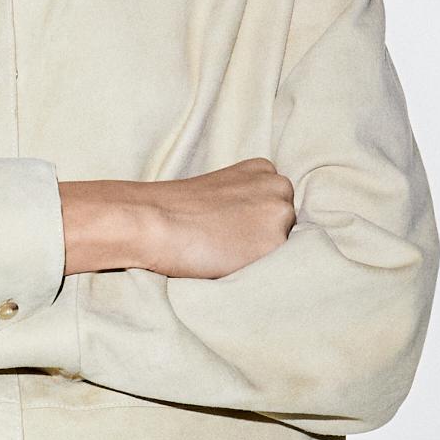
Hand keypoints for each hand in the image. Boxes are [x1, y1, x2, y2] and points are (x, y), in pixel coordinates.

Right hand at [61, 161, 296, 278]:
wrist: (154, 221)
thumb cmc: (176, 210)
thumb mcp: (219, 190)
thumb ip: (245, 199)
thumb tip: (256, 225)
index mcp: (264, 169)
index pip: (274, 205)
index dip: (251, 222)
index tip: (227, 227)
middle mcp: (280, 188)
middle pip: (285, 225)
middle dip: (262, 236)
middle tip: (224, 241)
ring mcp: (280, 215)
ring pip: (282, 247)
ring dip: (259, 254)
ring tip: (223, 251)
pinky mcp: (275, 244)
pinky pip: (272, 267)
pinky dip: (254, 270)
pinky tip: (226, 261)